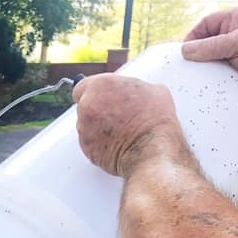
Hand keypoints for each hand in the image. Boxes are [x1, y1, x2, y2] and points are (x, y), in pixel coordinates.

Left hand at [72, 74, 186, 177]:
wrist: (151, 151)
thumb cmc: (155, 122)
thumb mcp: (155, 91)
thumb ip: (135, 88)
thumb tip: (136, 94)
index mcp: (101, 85)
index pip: (83, 86)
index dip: (94, 93)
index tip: (102, 97)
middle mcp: (87, 105)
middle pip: (84, 106)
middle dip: (97, 110)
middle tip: (116, 115)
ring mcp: (84, 128)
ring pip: (86, 125)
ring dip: (98, 127)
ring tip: (120, 131)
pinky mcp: (86, 149)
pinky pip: (90, 143)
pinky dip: (99, 144)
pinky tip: (117, 143)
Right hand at [182, 6, 237, 96]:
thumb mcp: (237, 44)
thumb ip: (211, 46)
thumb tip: (186, 50)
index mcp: (235, 18)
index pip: (205, 24)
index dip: (193, 37)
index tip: (184, 52)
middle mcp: (234, 33)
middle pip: (206, 42)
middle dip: (198, 54)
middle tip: (189, 66)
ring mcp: (235, 51)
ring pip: (211, 58)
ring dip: (206, 68)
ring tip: (200, 76)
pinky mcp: (237, 67)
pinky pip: (219, 71)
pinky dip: (214, 78)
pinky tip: (211, 83)